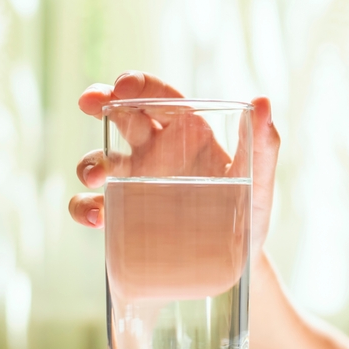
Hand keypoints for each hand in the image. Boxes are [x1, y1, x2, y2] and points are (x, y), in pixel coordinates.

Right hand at [67, 71, 280, 259]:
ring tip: (97, 177)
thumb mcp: (260, 182)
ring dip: (91, 162)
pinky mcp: (124, 214)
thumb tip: (264, 101)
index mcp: (188, 131)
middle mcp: (157, 150)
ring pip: (101, 159)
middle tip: (89, 101)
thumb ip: (263, 144)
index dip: (140, 85)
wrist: (237, 262)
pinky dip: (84, 207)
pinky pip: (93, 205)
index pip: (161, 98)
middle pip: (121, 117)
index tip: (123, 86)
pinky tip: (96, 218)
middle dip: (101, 103)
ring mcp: (136, 182)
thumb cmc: (250, 213)